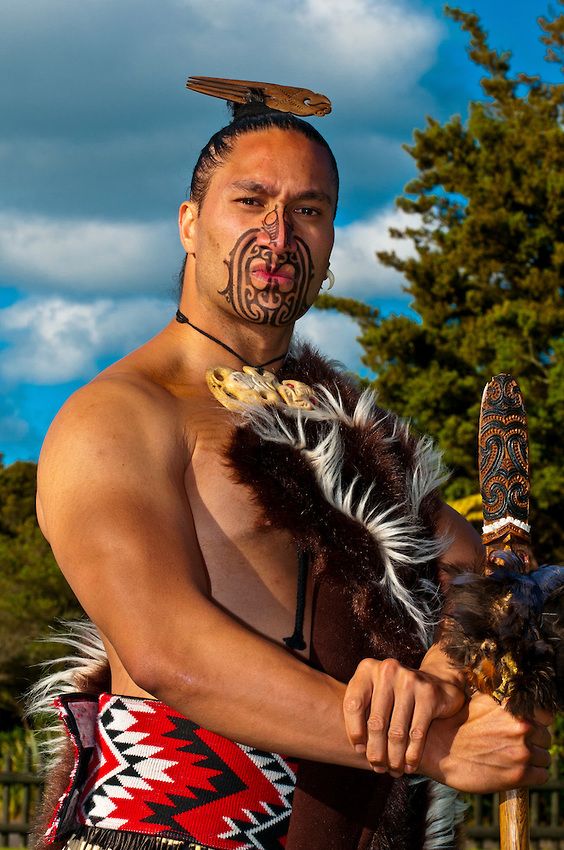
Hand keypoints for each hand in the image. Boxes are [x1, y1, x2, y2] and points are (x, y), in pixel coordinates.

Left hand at [343, 657, 465, 775]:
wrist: (436, 683)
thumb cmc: (396, 695)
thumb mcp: (375, 695)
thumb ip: (363, 713)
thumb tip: (360, 749)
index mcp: (367, 669)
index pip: (353, 705)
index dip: (354, 731)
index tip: (359, 750)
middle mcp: (387, 670)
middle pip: (376, 722)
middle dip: (376, 751)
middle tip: (378, 768)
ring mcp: (409, 680)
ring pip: (397, 732)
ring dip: (394, 758)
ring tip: (393, 770)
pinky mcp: (428, 694)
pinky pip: (416, 733)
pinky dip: (412, 755)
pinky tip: (409, 766)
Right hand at [419, 692, 551, 792]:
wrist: (436, 749)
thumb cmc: (455, 723)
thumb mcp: (478, 700)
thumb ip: (502, 699)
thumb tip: (519, 696)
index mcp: (512, 705)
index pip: (546, 713)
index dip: (537, 720)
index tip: (528, 725)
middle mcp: (521, 726)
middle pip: (546, 736)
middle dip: (534, 741)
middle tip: (514, 744)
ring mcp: (521, 751)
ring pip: (545, 757)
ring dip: (533, 759)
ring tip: (512, 757)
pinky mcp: (520, 775)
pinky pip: (542, 775)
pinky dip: (532, 774)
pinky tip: (514, 770)